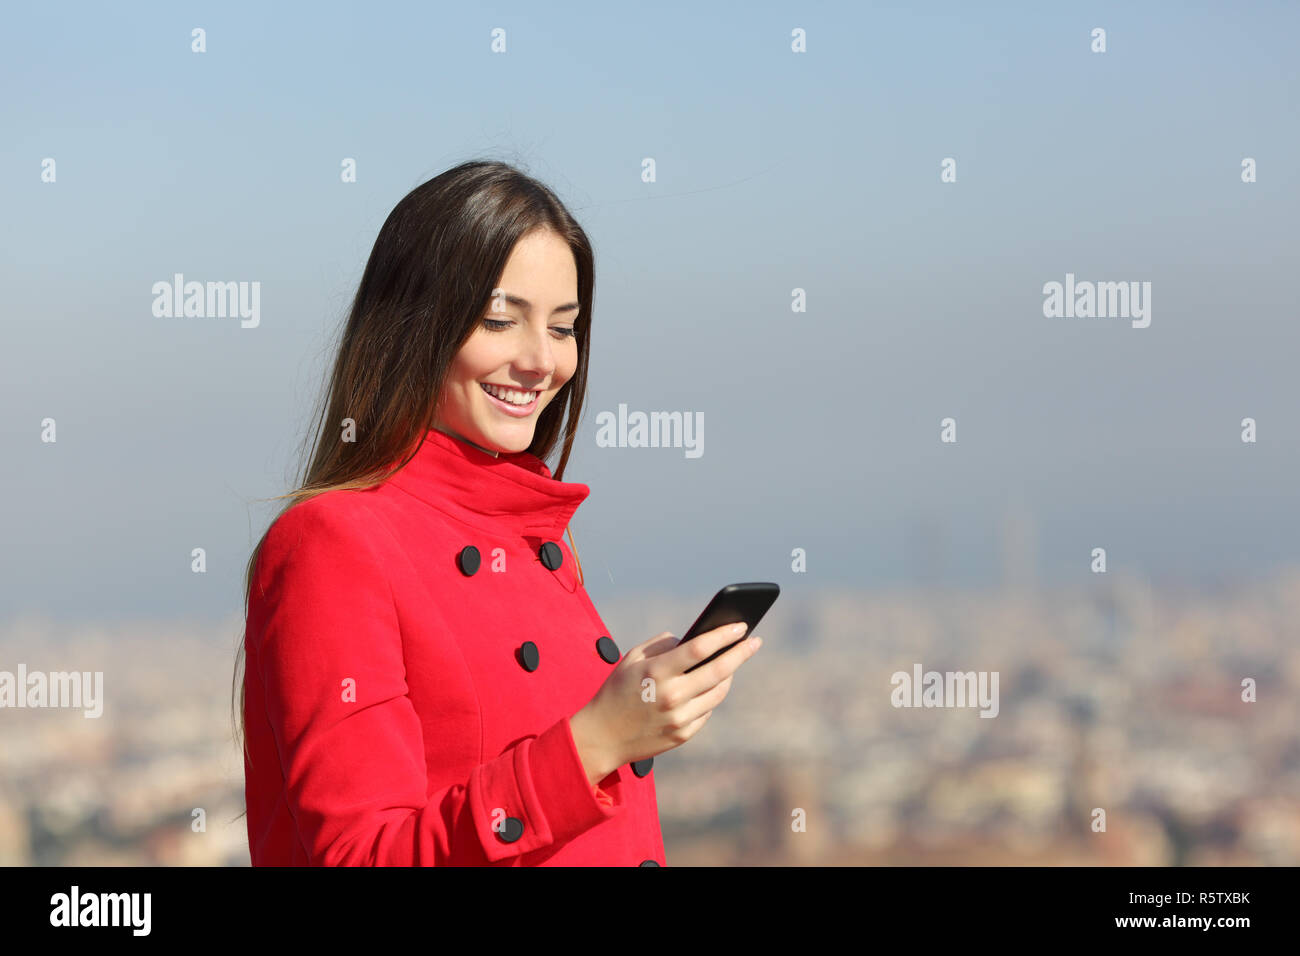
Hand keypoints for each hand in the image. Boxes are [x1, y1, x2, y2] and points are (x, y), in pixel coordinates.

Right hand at [570, 622, 762, 784]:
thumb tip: (690, 640)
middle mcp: (672, 696)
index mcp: (657, 672)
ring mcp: (679, 718)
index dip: (724, 635)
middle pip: (719, 671)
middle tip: (755, 642)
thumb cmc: (617, 691)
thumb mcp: (632, 659)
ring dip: (729, 675)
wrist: (602, 736)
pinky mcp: (683, 735)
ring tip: (733, 662)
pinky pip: (707, 711)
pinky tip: (712, 686)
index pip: (700, 648)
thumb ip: (661, 645)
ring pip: (718, 692)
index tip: (742, 626)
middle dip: (741, 653)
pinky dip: (711, 696)